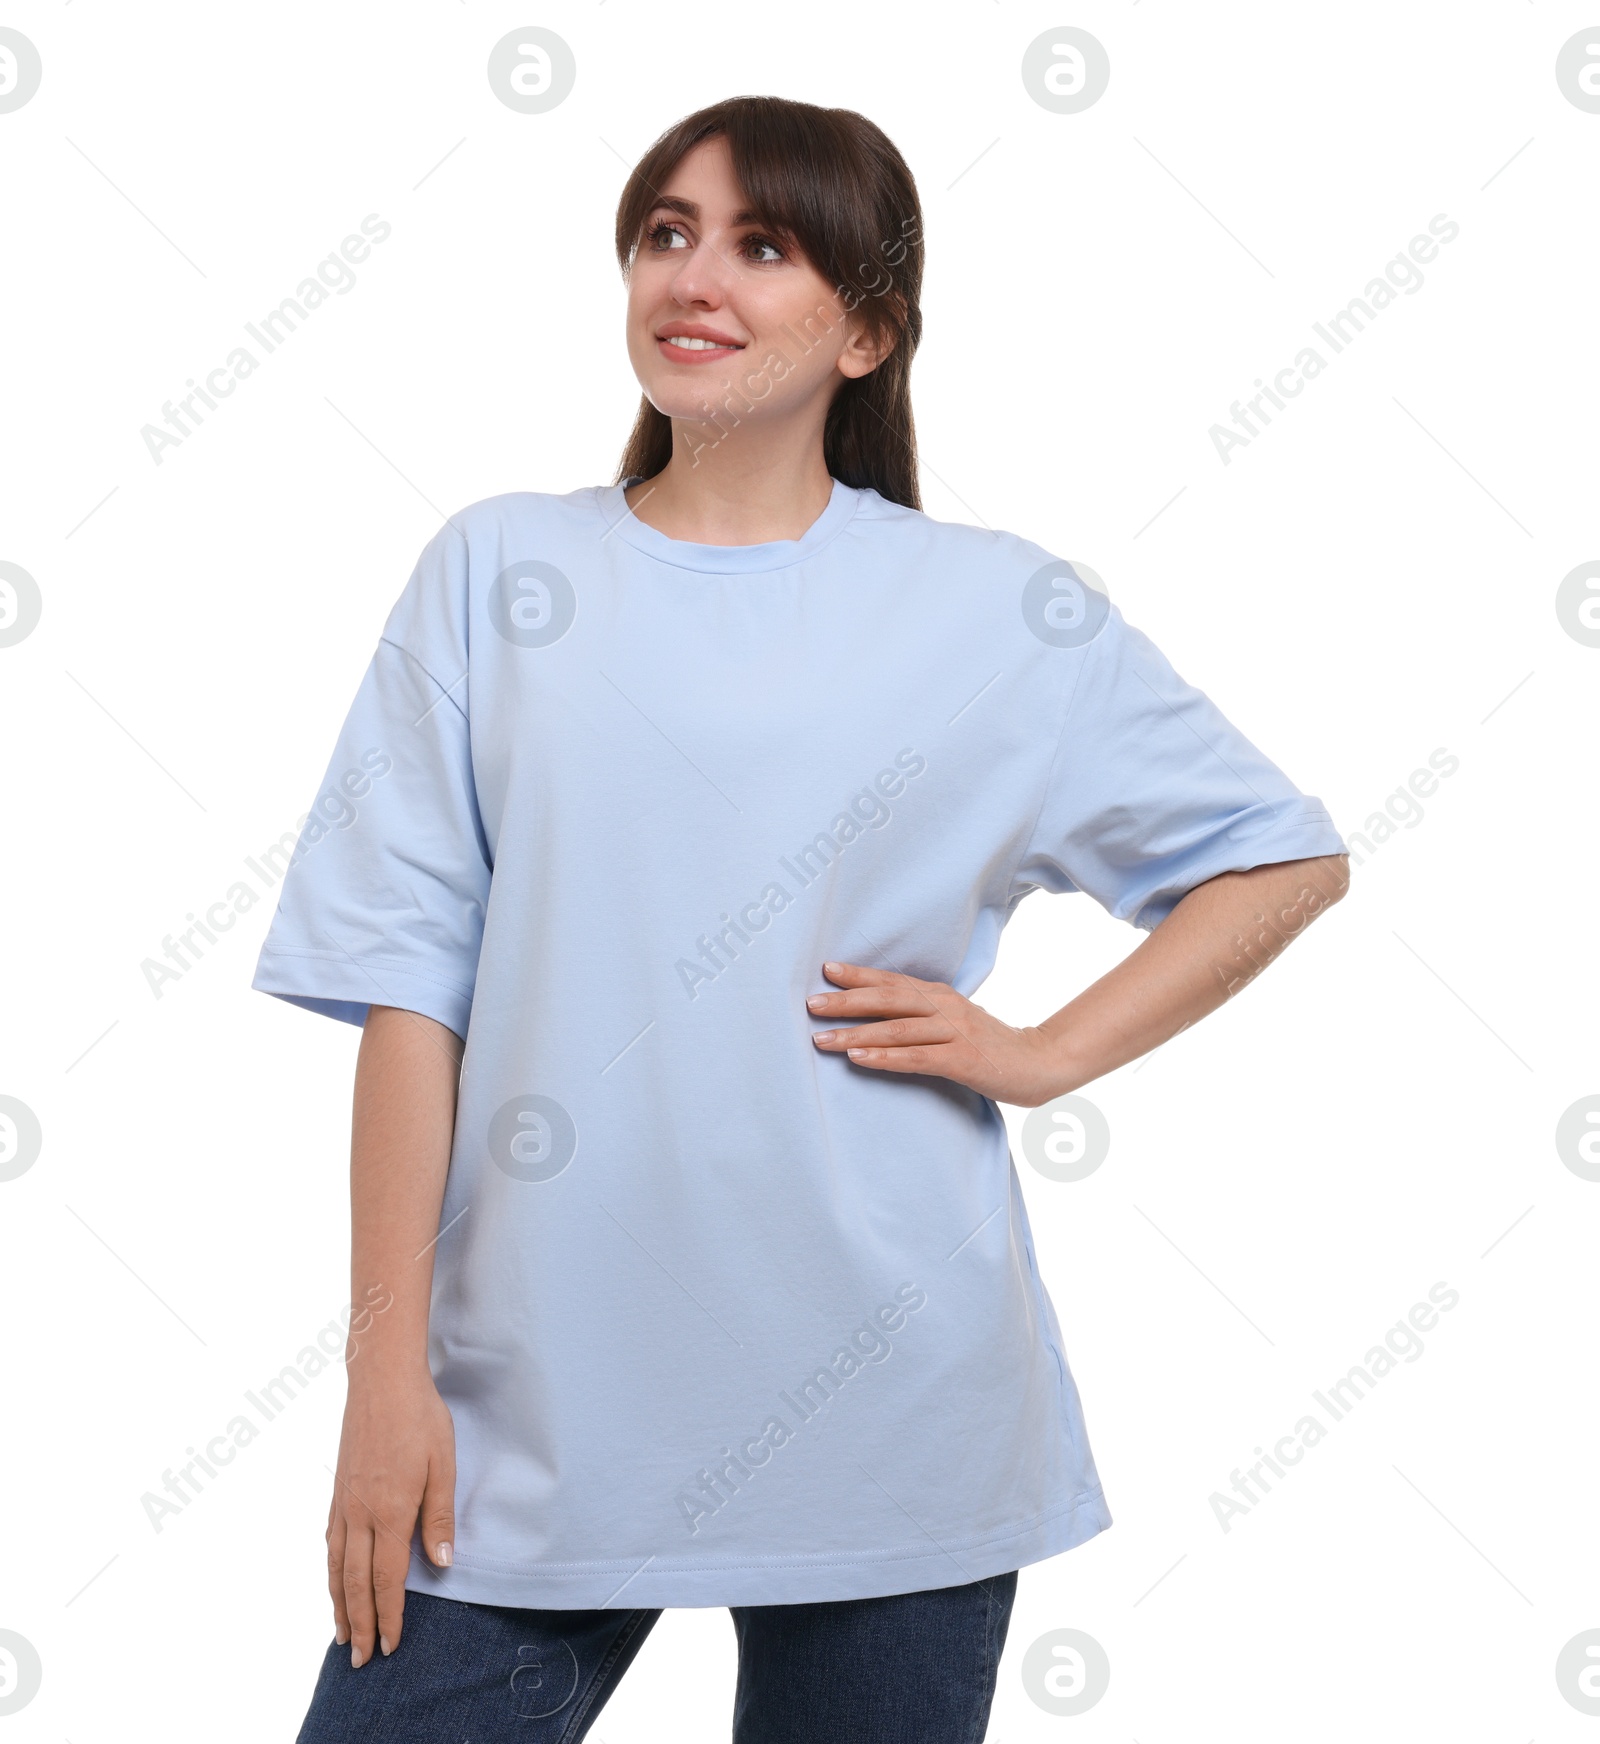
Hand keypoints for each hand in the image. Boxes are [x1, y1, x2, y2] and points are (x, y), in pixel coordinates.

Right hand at [327, 1371, 455, 1666]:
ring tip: (343, 1633)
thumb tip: (441, 1564)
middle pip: (354, 1583)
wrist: (381, 1380)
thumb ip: (439, 1517)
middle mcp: (360, 1514)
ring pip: (335, 1567)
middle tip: (362, 1658)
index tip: (392, 1645)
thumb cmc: (419, 1418)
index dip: (390, 1615)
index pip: (386, 1579)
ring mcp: (343, 1503)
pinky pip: (329, 1542)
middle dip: (361, 1623)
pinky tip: (333, 1579)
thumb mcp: (443, 1465)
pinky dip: (329, 1571)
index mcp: (390, 1512)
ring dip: (339, 1604)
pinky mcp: (337, 1490)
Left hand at [806, 961, 1066, 1107]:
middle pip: (888, 1000)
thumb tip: (881, 1014)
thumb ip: (924, 1015)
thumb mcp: (956, 1020)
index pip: (892, 982)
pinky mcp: (963, 1060)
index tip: (825, 970)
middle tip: (811, 1004)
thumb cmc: (991, 1044)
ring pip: (897, 1029)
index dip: (859, 975)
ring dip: (855, 1033)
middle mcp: (945, 1007)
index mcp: (941, 995)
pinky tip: (858, 1058)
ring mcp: (955, 1033)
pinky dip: (884, 1057)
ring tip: (821, 1039)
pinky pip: (916, 1058)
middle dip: (847, 1002)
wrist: (1040, 1062)